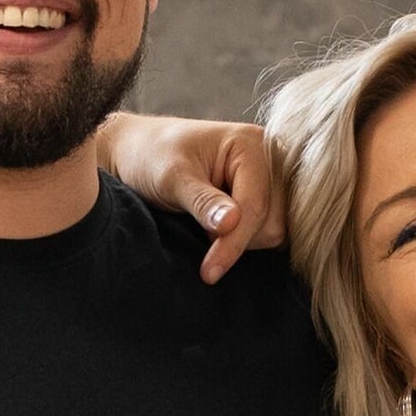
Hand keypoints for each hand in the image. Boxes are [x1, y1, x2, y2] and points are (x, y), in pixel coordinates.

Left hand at [99, 113, 286, 282]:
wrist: (140, 151)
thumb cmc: (153, 156)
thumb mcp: (171, 178)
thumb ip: (202, 201)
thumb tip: (232, 224)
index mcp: (250, 144)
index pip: (254, 204)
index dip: (233, 242)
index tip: (209, 272)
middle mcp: (270, 159)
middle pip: (273, 221)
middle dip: (239, 240)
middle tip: (202, 236)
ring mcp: (270, 179)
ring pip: (274, 230)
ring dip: (242, 240)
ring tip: (208, 228)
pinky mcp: (265, 197)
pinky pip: (269, 231)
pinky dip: (245, 239)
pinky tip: (220, 230)